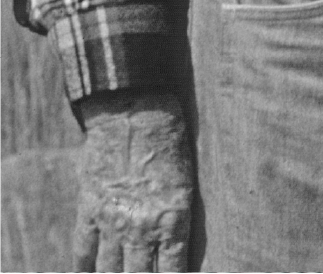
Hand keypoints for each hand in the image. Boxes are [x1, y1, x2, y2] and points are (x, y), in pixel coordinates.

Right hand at [71, 90, 194, 271]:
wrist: (135, 115)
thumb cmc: (172, 143)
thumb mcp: (187, 182)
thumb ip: (178, 214)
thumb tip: (175, 241)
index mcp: (173, 220)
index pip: (173, 270)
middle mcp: (142, 228)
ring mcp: (112, 221)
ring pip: (110, 269)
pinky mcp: (89, 209)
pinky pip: (83, 249)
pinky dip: (84, 268)